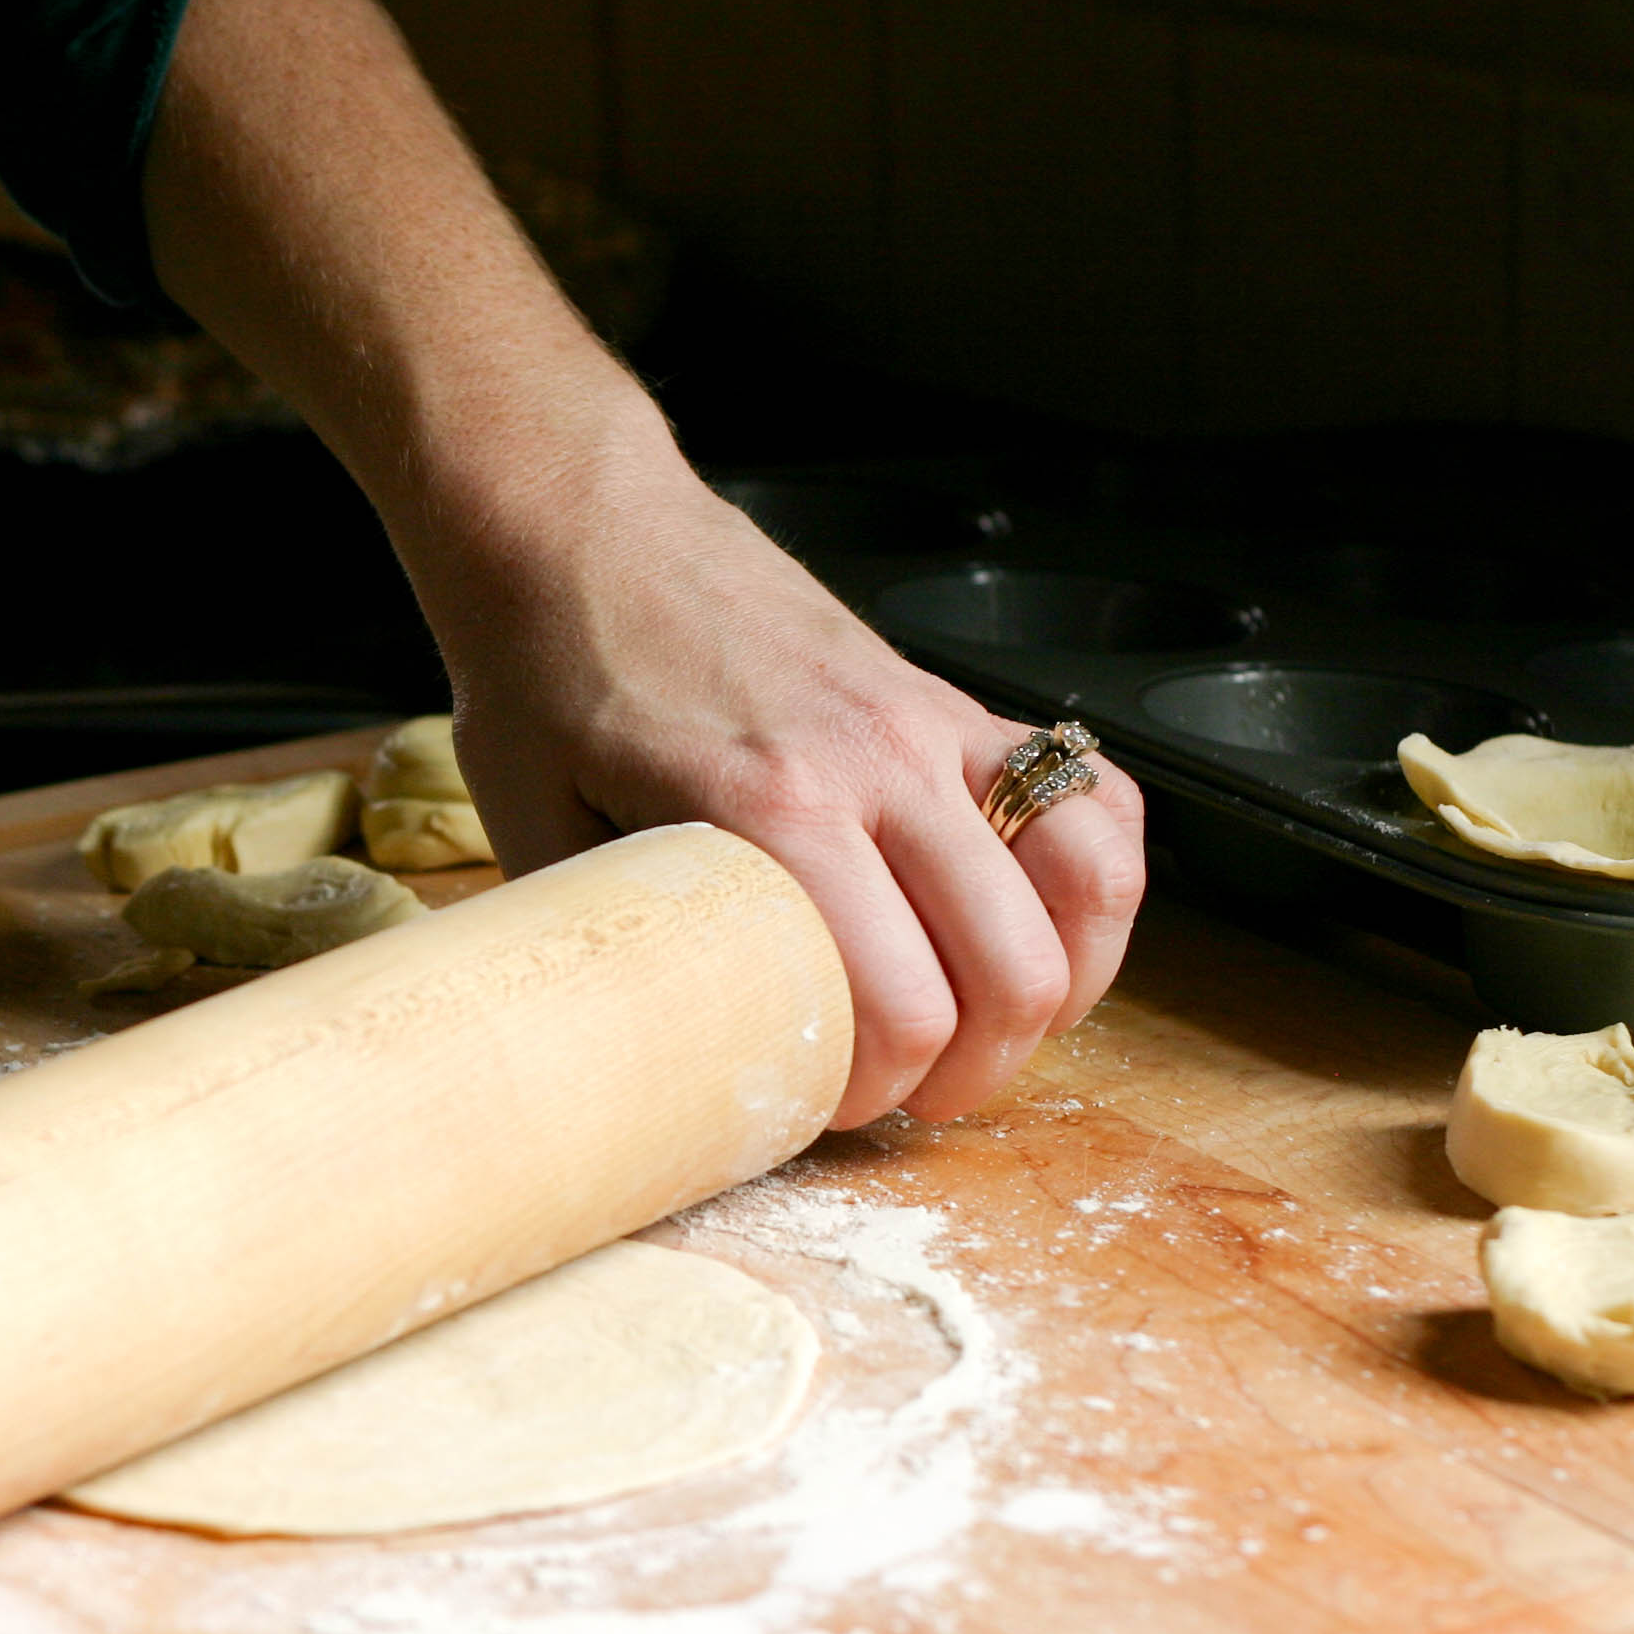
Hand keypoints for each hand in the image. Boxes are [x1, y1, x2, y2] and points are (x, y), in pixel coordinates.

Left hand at [416, 427, 1145, 1127]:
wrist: (572, 530)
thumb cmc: (546, 671)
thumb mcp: (538, 832)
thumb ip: (618, 941)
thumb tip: (652, 1057)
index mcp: (771, 808)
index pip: (898, 1003)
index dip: (881, 1088)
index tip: (831, 1104)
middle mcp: (875, 763)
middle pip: (1011, 967)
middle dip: (976, 1068)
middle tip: (911, 1092)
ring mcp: (928, 724)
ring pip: (1086, 882)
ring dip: (1059, 983)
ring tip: (991, 1028)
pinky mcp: (949, 699)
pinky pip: (1091, 792)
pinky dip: (1095, 877)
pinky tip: (1044, 929)